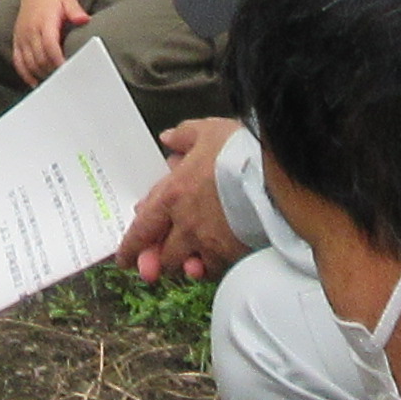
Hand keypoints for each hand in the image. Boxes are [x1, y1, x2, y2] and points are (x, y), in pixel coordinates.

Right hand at [8, 0, 91, 83]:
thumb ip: (75, 11)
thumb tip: (84, 20)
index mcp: (44, 21)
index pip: (50, 46)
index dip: (58, 60)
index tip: (69, 71)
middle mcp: (30, 30)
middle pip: (40, 58)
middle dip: (53, 71)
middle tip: (66, 80)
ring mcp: (22, 36)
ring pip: (29, 62)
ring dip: (41, 74)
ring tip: (55, 82)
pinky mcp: (17, 40)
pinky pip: (18, 61)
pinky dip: (25, 74)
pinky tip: (34, 83)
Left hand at [121, 120, 245, 282]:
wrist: (276, 171)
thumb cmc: (239, 149)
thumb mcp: (207, 131)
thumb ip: (184, 137)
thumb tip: (168, 139)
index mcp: (172, 195)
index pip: (142, 228)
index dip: (131, 246)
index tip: (125, 258)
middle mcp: (186, 223)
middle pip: (162, 255)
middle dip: (156, 262)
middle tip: (151, 267)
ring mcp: (208, 241)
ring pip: (187, 265)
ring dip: (183, 266)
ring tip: (186, 264)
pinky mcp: (232, 252)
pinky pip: (214, 268)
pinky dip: (209, 268)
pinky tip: (210, 263)